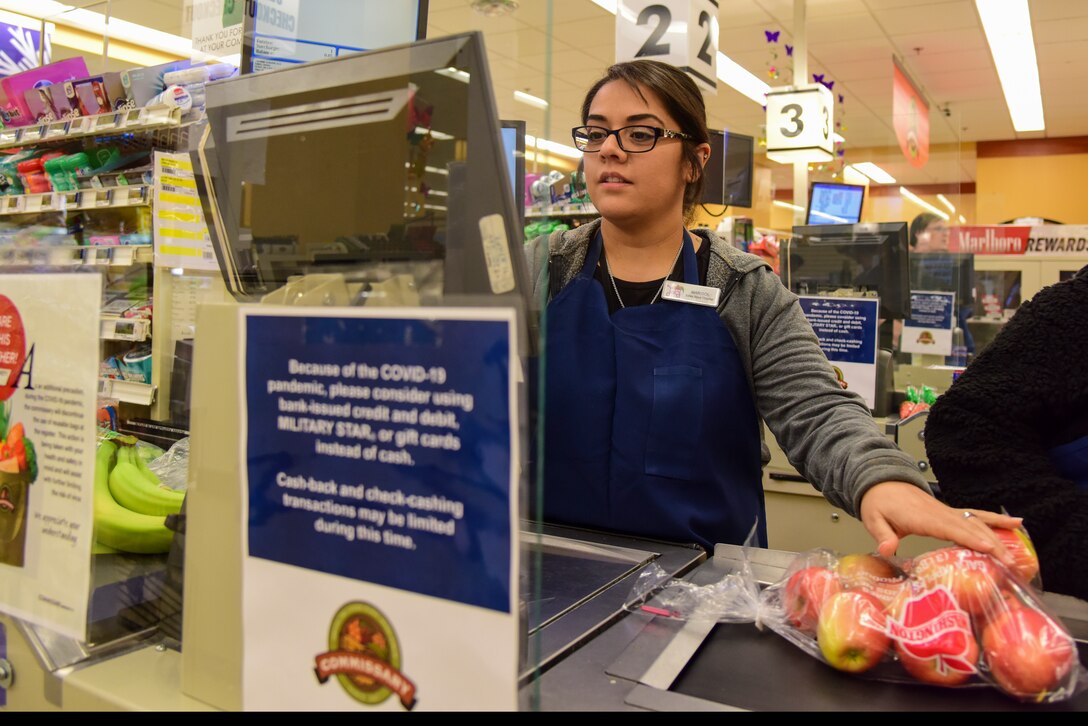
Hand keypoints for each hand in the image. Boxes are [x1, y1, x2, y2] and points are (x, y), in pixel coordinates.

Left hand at [859, 481, 1022, 567]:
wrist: (880, 482)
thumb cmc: (878, 502)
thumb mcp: (873, 518)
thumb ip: (882, 534)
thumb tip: (887, 549)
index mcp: (922, 516)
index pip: (949, 528)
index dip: (969, 538)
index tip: (988, 548)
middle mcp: (940, 513)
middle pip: (969, 528)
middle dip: (991, 544)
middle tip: (1009, 563)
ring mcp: (948, 511)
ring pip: (977, 522)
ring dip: (998, 536)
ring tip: (1015, 553)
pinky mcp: (951, 513)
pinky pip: (976, 516)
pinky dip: (996, 520)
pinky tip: (1016, 523)